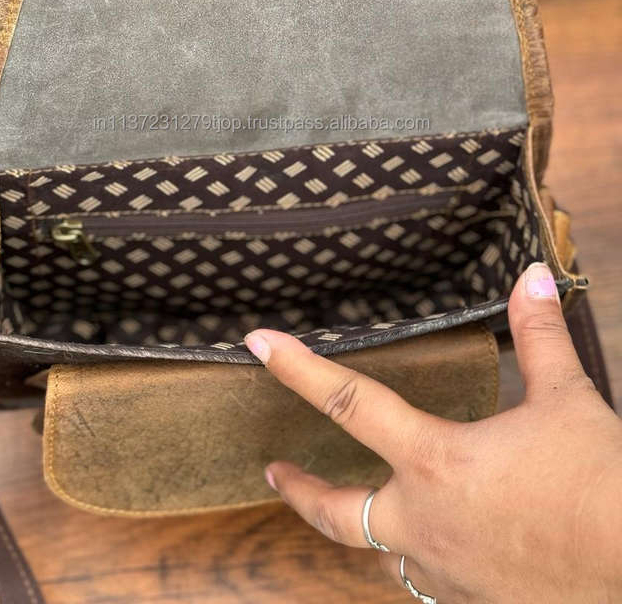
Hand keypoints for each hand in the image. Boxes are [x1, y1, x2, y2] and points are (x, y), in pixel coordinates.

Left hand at [243, 263, 621, 602]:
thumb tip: (531, 275)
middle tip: (274, 472)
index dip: (296, 368)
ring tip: (364, 509)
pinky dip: (424, 556)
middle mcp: (425, 521)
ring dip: (368, 527)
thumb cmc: (599, 482)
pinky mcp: (479, 601)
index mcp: (434, 461)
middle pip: (336, 511)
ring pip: (384, 550)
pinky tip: (441, 543)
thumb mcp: (566, 398)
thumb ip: (538, 335)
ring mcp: (448, 570)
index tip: (258, 345)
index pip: (347, 402)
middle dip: (300, 490)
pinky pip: (432, 577)